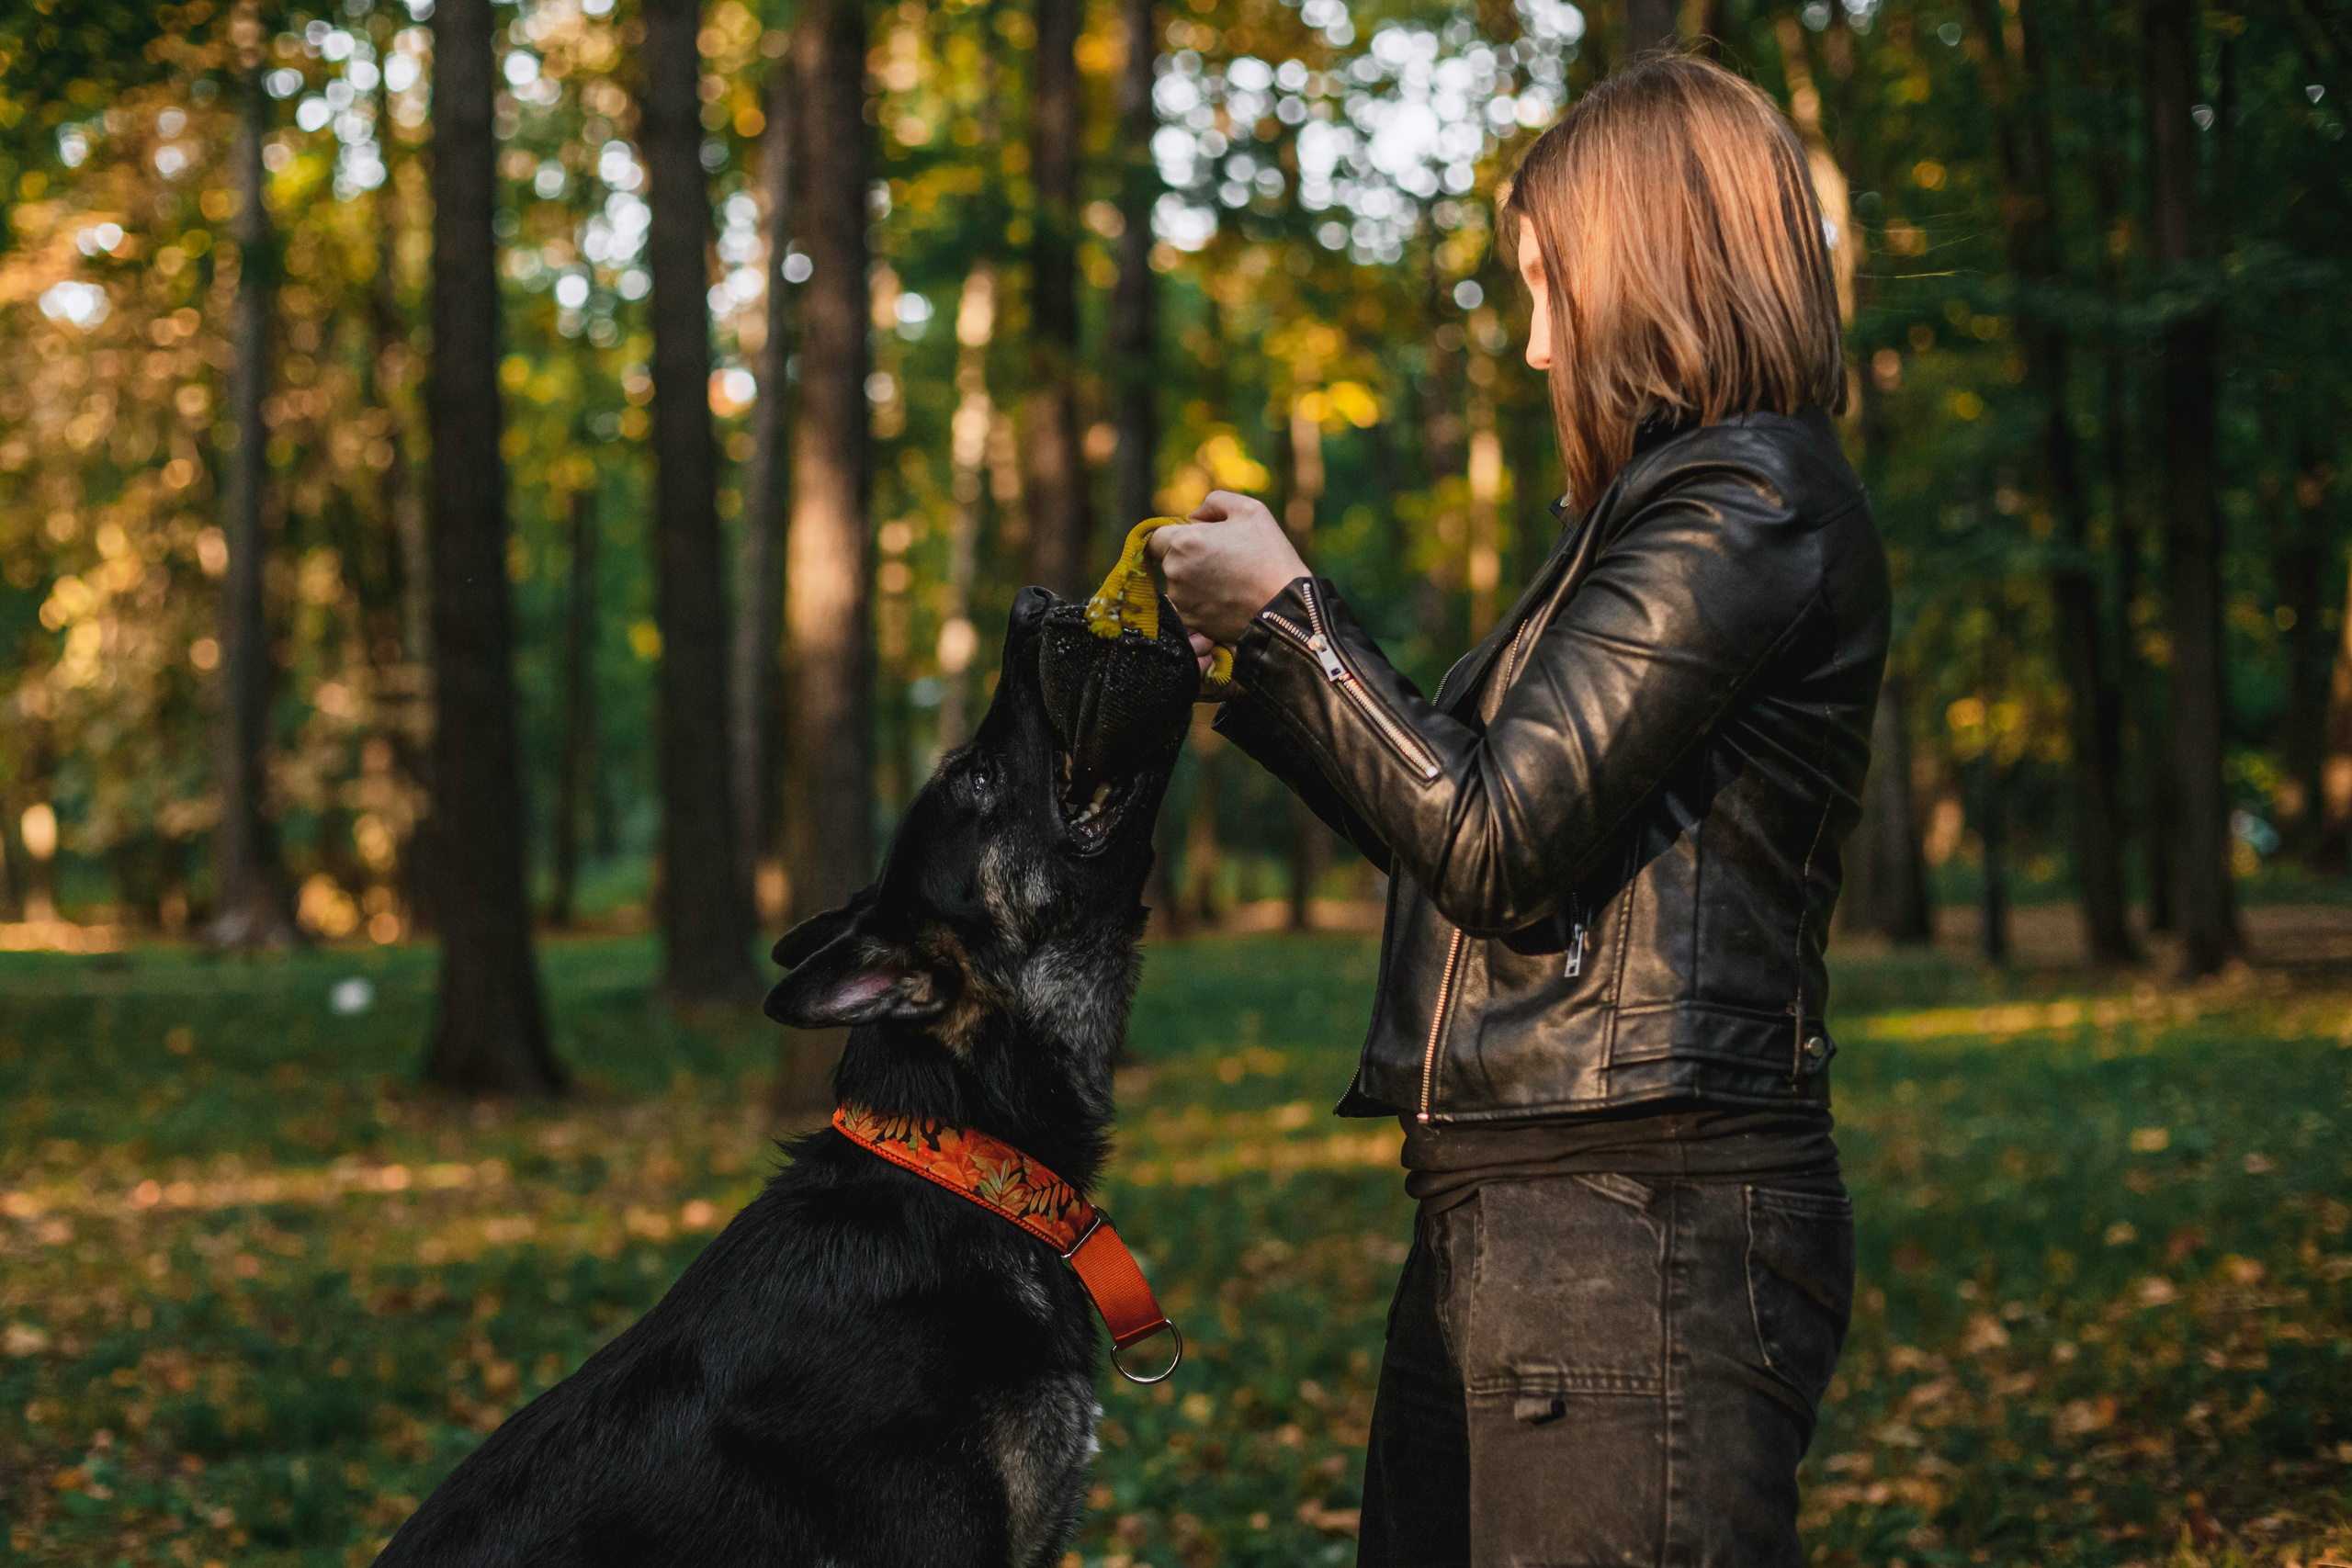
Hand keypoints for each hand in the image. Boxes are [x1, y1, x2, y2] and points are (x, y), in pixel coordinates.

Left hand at [1146, 491, 1308, 657]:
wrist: (1285, 608)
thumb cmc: (1269, 556)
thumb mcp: (1249, 510)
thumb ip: (1213, 502)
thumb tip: (1193, 517)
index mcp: (1184, 542)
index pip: (1157, 537)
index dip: (1176, 536)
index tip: (1199, 541)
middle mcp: (1175, 573)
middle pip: (1168, 561)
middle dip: (1189, 557)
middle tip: (1224, 560)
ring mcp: (1181, 601)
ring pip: (1178, 585)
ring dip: (1195, 581)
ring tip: (1231, 581)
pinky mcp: (1191, 623)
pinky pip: (1189, 607)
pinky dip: (1203, 602)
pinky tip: (1229, 599)